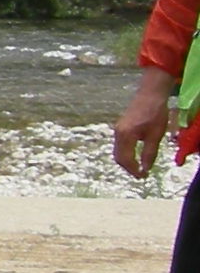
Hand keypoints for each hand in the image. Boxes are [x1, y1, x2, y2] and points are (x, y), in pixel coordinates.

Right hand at [115, 67, 176, 181]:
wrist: (150, 95)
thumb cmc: (154, 114)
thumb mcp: (155, 136)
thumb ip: (149, 153)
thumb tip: (145, 168)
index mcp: (125, 136)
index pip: (125, 159)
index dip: (133, 170)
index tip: (143, 177)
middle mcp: (118, 134)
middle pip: (118, 156)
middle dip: (128, 167)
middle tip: (140, 175)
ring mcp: (118, 129)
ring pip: (118, 151)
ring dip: (126, 161)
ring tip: (139, 167)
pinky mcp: (121, 127)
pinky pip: (119, 145)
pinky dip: (126, 153)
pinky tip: (135, 154)